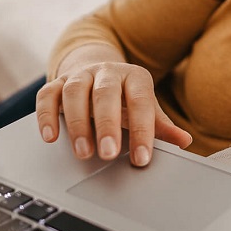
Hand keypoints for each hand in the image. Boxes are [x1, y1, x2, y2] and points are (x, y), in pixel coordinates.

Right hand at [35, 45, 191, 166]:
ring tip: (83, 153)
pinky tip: (51, 138)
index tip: (141, 158)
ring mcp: (80, 75)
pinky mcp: (57, 83)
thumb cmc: (126, 97)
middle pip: (105, 93)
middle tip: (108, 154)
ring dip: (77, 123)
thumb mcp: (145, 107)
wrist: (99, 72)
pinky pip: (47, 94)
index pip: (140, 101)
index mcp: (135, 77)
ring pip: (74, 92)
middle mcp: (106, 72)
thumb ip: (161, 125)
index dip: (142, 130)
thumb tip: (184, 140)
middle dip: (107, 125)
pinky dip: (46, 116)